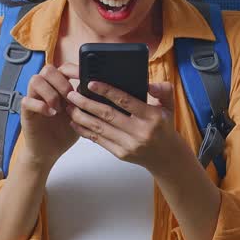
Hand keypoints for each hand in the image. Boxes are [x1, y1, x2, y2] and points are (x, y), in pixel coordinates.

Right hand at [16, 63, 79, 167]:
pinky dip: (40, 106)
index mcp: (59, 88)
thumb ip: (85, 102)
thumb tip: (97, 90)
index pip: (63, 68)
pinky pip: (26, 100)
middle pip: (47, 69)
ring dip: (50, 93)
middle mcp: (45, 90)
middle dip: (61, 82)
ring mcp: (34, 99)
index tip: (82, 76)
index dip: (72, 69)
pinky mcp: (26, 111)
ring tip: (58, 108)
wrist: (48, 152)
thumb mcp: (80, 115)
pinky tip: (50, 114)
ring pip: (35, 80)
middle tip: (69, 98)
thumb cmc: (63, 132)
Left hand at [57, 64, 187, 175]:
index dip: (107, 91)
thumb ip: (162, 90)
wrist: (166, 156)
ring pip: (99, 128)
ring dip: (81, 117)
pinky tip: (75, 122)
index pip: (126, 101)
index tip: (91, 83)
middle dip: (86, 103)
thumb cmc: (164, 127)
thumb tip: (148, 84)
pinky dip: (84, 131)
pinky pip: (98, 140)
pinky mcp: (120, 153)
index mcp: (152, 117)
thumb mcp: (170, 105)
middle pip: (107, 115)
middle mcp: (140, 132)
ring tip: (69, 107)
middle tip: (72, 94)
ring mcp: (129, 144)